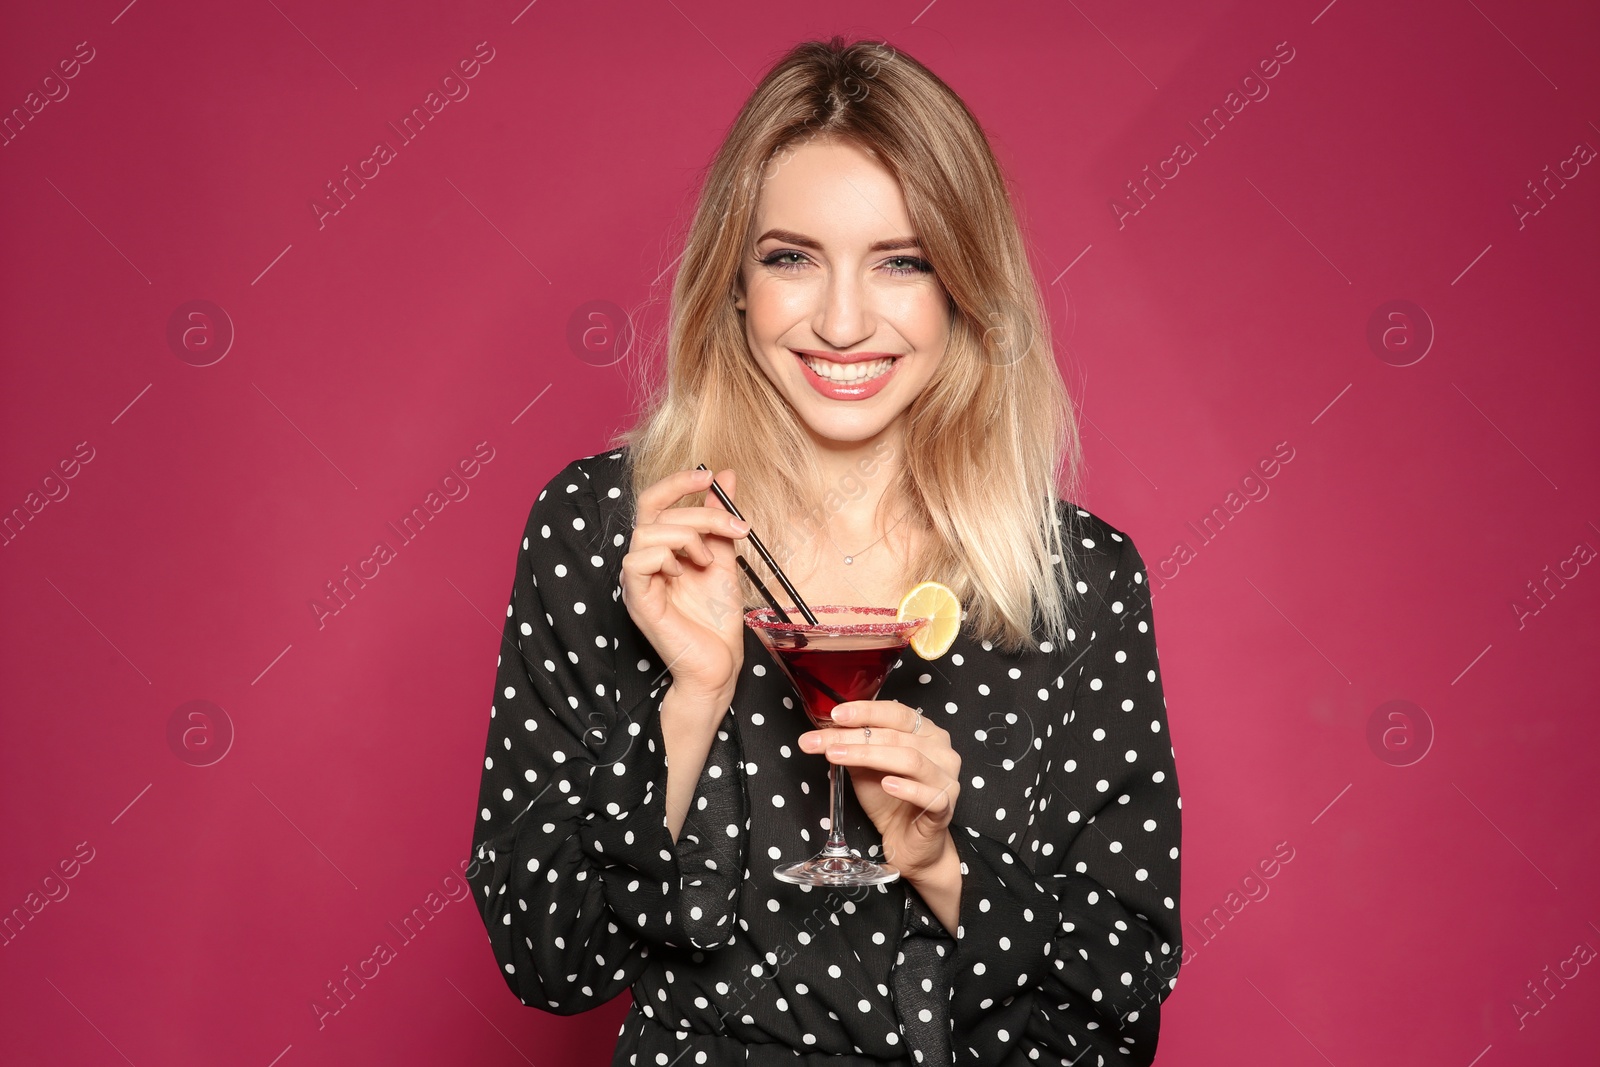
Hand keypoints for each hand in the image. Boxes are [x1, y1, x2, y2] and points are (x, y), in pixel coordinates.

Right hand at [620, 467, 749, 704]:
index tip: (712, 476)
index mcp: (660, 548)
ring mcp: (637, 581)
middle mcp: (643, 560)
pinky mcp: (637, 600)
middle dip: (699, 512)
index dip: (678, 482)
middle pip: (655, 512)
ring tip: (707, 561)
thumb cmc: (717, 617)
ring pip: (647, 533)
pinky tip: (683, 573)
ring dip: (687, 538)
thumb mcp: (725, 557)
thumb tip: (726, 476)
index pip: (655, 501)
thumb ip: (720, 520)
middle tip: (735, 528)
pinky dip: (665, 559)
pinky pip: (637, 562)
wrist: (720, 662)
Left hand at [799, 700, 959, 879]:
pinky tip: (886, 784)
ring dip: (870, 756)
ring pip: (910, 759)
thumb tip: (825, 731)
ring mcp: (946, 778)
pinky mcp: (945, 806)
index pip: (896, 712)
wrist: (907, 842)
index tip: (835, 714)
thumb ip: (853, 747)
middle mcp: (941, 750)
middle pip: (896, 736)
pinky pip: (929, 795)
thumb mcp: (865, 768)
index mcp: (925, 732)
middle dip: (854, 737)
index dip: (865, 711)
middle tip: (822, 742)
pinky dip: (906, 788)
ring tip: (839, 757)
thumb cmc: (890, 800)